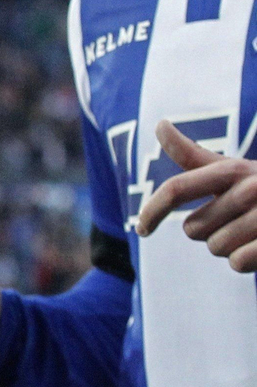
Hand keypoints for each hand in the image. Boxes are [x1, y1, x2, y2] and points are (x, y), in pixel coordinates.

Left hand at [137, 119, 256, 270]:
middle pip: (194, 229)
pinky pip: (238, 263)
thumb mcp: (236, 169)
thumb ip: (195, 156)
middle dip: (210, 232)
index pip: (177, 188)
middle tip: (237, 222)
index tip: (141, 230)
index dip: (152, 209)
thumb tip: (159, 124)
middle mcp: (250, 188)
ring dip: (229, 248)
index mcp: (232, 170)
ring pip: (216, 248)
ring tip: (253, 233)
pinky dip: (246, 263)